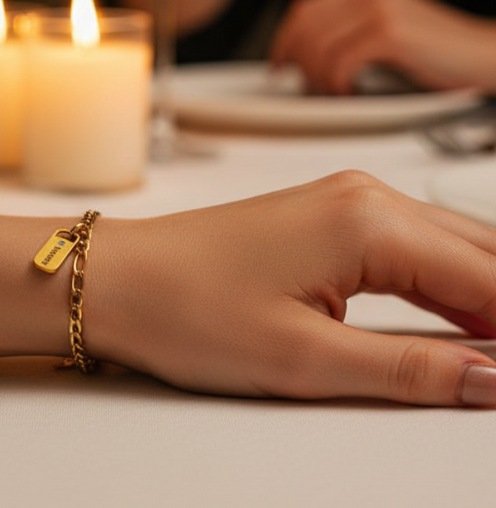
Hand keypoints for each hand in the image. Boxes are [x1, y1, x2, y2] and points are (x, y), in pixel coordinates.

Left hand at [92, 171, 495, 405]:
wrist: (118, 278)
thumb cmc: (186, 307)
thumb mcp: (304, 358)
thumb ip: (410, 369)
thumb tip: (490, 379)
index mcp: (367, 221)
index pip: (487, 280)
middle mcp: (361, 197)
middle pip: (479, 252)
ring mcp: (340, 202)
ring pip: (446, 247)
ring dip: (481, 297)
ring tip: (490, 350)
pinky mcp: (321, 218)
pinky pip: (406, 247)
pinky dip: (440, 285)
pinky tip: (456, 323)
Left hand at [268, 0, 495, 93]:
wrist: (486, 57)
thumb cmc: (436, 53)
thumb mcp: (386, 30)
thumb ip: (350, 32)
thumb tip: (303, 55)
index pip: (304, 10)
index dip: (284, 40)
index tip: (278, 66)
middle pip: (304, 28)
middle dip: (299, 64)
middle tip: (311, 89)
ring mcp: (378, 9)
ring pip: (317, 47)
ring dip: (318, 78)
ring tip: (336, 93)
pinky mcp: (389, 33)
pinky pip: (339, 61)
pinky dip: (337, 83)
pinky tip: (351, 92)